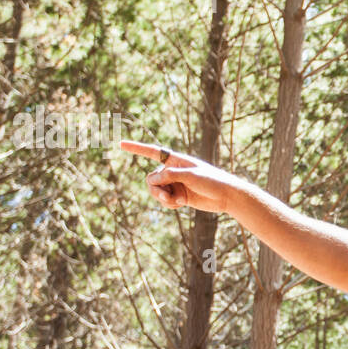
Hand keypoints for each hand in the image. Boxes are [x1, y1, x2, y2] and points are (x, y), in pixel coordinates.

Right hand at [119, 139, 246, 214]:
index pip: (152, 152)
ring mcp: (175, 184)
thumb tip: (153, 180)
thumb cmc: (212, 181)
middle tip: (167, 197)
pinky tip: (181, 204)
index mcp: (176, 160)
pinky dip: (168, 204)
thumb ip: (171, 175)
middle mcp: (173, 170)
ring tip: (177, 202)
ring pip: (155, 191)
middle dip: (156, 189)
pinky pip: (164, 200)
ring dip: (162, 198)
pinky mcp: (178, 196)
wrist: (226, 196)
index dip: (136, 148)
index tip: (120, 144)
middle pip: (151, 179)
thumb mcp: (191, 176)